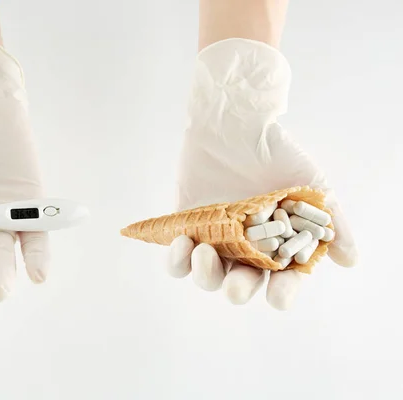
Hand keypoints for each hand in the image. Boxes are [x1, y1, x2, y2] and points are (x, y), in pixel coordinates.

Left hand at [168, 39, 357, 309]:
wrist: (235, 123)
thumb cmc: (277, 154)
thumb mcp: (312, 186)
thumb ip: (333, 223)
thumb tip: (351, 260)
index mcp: (276, 246)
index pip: (281, 281)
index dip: (282, 292)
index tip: (278, 295)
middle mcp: (245, 248)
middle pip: (240, 285)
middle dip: (239, 291)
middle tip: (236, 285)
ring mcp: (215, 239)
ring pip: (207, 277)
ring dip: (205, 275)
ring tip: (204, 252)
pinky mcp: (187, 227)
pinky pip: (177, 259)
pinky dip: (177, 261)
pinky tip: (183, 244)